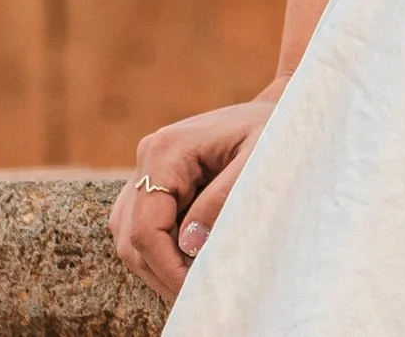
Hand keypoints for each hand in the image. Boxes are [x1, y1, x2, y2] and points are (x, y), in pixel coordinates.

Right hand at [108, 79, 288, 300]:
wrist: (276, 109)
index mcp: (168, 149)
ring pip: (128, 235)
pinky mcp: (154, 177)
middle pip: (130, 237)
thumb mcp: (258, 161)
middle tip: (196, 295)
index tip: (195, 291)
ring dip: (156, 264)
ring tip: (193, 281)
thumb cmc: (273, 132)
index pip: (147, 228)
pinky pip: (138, 224)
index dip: (166, 268)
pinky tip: (187, 258)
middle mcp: (149, 153)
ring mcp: (148, 165)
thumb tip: (188, 246)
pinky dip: (157, 249)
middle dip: (160, 272)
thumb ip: (221, 200)